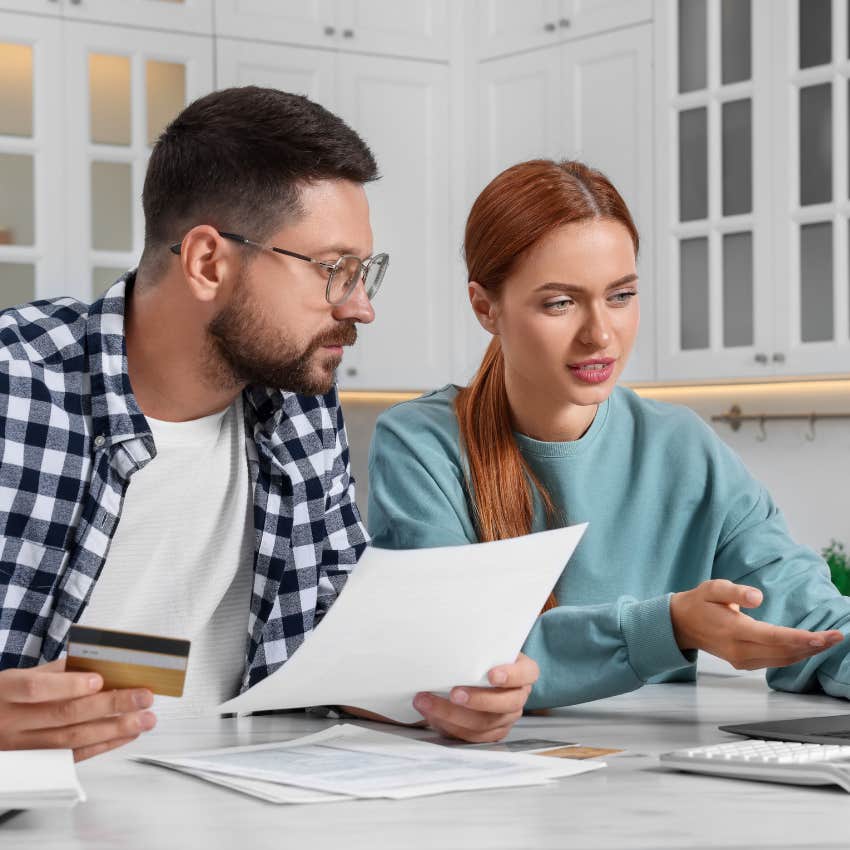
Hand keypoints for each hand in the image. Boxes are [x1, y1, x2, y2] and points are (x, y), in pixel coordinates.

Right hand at [0, 659, 156, 760]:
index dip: (70, 685)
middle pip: (65, 715)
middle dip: (110, 704)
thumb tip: (101, 662)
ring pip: (72, 740)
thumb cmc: (6, 696)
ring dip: (115, 729)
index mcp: (8, 691)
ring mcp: (23, 747)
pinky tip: (126, 735)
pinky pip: (73, 757)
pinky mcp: (37, 765)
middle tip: (142, 697)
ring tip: (144, 719)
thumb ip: (59, 670)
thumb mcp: (22, 675)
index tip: (99, 679)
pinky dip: (103, 745)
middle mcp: (13, 722)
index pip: (37, 688)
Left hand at [412, 653, 538, 742]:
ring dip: (453, 714)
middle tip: (454, 693)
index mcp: (524, 672)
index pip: (527, 673)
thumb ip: (479, 647)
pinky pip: (472, 736)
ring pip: (485, 723)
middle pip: (506, 703)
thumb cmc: (481, 656)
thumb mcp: (486, 647)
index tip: (491, 675)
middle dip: (478, 700)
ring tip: (428, 702)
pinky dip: (449, 725)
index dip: (511, 675)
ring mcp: (506, 717)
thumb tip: (454, 637)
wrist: (474, 673)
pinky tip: (432, 713)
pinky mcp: (491, 732)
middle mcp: (518, 696)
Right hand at [670, 579, 843, 669]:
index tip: (824, 636)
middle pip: (784, 652)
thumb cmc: (699, 603)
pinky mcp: (744, 663)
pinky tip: (806, 648)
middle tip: (837, 637)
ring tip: (828, 642)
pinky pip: (775, 662)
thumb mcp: (712, 588)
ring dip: (807, 652)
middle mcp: (740, 650)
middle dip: (814, 646)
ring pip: (782, 660)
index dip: (802, 638)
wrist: (681, 624)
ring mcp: (742, 659)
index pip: (775, 638)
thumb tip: (758, 597)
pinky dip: (794, 656)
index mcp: (734, 631)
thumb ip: (735, 592)